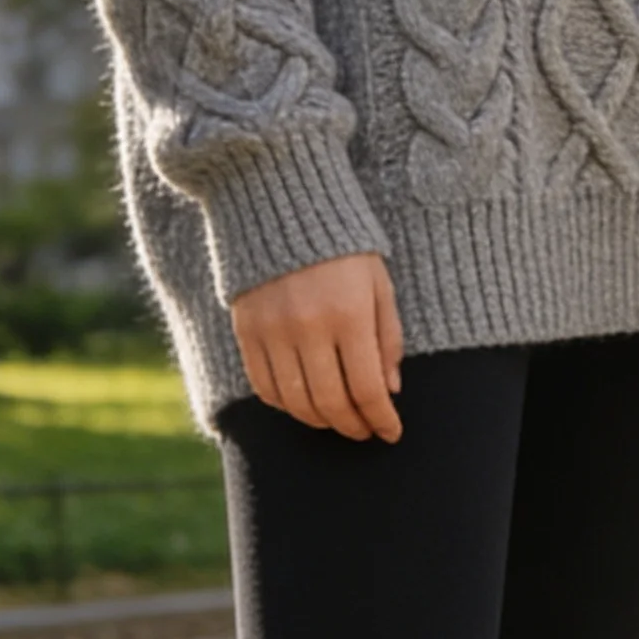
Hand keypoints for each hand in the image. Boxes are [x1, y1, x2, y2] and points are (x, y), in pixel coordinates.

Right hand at [232, 252, 403, 440]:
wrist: (282, 206)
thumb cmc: (343, 247)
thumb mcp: (379, 284)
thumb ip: (387, 337)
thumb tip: (390, 390)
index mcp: (349, 313)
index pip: (367, 388)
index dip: (381, 419)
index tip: (391, 433)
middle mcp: (308, 326)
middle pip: (331, 402)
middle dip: (353, 426)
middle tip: (365, 431)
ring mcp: (273, 330)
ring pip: (296, 401)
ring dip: (320, 420)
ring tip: (337, 419)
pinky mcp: (246, 330)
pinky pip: (264, 386)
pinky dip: (285, 405)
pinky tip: (303, 403)